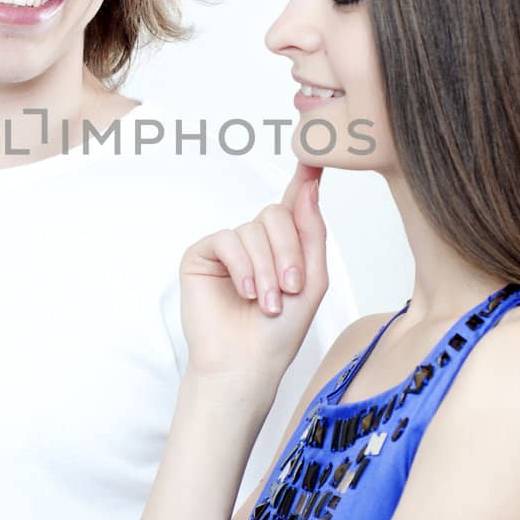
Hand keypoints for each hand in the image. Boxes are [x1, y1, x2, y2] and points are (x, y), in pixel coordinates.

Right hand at [178, 162, 327, 397]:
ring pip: (253, 229)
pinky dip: (243, 266)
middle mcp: (256, 241)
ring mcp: (228, 246)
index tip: (316, 155)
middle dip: (288, 252)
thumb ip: (311, 231)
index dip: (303, 178)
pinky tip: (246, 292)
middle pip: (275, 215)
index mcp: (284, 245)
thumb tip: (308, 185)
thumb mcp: (311, 280)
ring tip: (267, 302)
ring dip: (266, 268)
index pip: (293, 204)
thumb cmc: (280, 333)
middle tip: (290, 288)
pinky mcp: (202, 254)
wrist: (247, 365)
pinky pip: (227, 239)